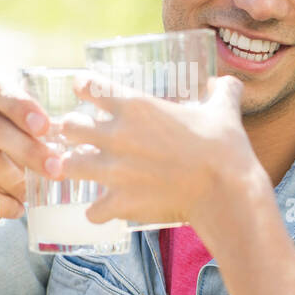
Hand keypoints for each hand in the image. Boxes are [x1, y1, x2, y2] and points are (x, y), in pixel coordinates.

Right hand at [0, 82, 61, 240]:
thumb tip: (74, 152)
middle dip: (30, 150)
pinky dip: (0, 203)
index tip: (45, 127)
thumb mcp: (23, 153)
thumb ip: (40, 144)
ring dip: (15, 180)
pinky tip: (16, 210)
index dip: (21, 106)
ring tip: (29, 194)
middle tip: (55, 169)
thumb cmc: (7, 172)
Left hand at [57, 73, 261, 230]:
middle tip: (85, 137)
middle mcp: (115, 135)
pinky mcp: (118, 202)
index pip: (88, 85)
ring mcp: (112, 171)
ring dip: (76, 169)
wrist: (226, 192)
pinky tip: (107, 209)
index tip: (87, 91)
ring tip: (89, 172)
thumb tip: (226, 82)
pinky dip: (98, 211)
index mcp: (134, 105)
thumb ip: (223, 91)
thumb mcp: (224, 111)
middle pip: (68, 126)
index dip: (85, 87)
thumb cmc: (224, 149)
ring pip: (68, 166)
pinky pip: (91, 210)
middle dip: (74, 131)